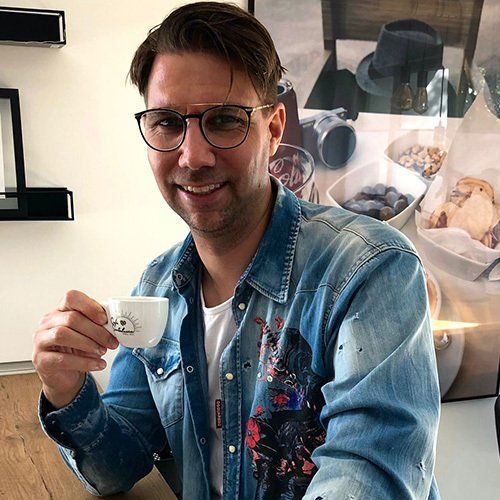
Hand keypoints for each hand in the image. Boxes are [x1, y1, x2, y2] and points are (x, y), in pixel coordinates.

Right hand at [32, 290, 119, 408]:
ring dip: (88, 344)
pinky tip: (98, 364)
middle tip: (111, 342)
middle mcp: (47, 323)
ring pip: (63, 334)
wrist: (64, 375)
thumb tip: (116, 323)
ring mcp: (41, 341)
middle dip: (96, 331)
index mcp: (60, 311)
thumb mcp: (88, 333)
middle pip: (71, 318)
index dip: (89, 306)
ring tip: (103, 351)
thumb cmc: (77, 350)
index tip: (105, 319)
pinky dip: (84, 362)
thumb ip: (98, 324)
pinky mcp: (41, 360)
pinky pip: (62, 359)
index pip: (71, 298)